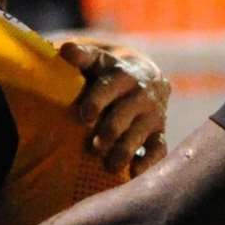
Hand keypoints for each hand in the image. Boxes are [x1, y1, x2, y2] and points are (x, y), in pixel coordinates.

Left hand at [58, 40, 170, 174]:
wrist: (146, 79)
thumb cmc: (108, 74)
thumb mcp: (96, 61)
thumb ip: (80, 57)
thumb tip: (65, 50)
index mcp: (121, 74)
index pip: (110, 86)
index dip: (98, 100)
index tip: (85, 115)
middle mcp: (140, 93)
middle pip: (124, 114)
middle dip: (109, 131)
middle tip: (93, 146)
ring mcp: (152, 114)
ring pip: (139, 134)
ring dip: (124, 150)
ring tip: (109, 166)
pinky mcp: (159, 133)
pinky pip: (158, 149)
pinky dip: (149, 162)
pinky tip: (134, 173)